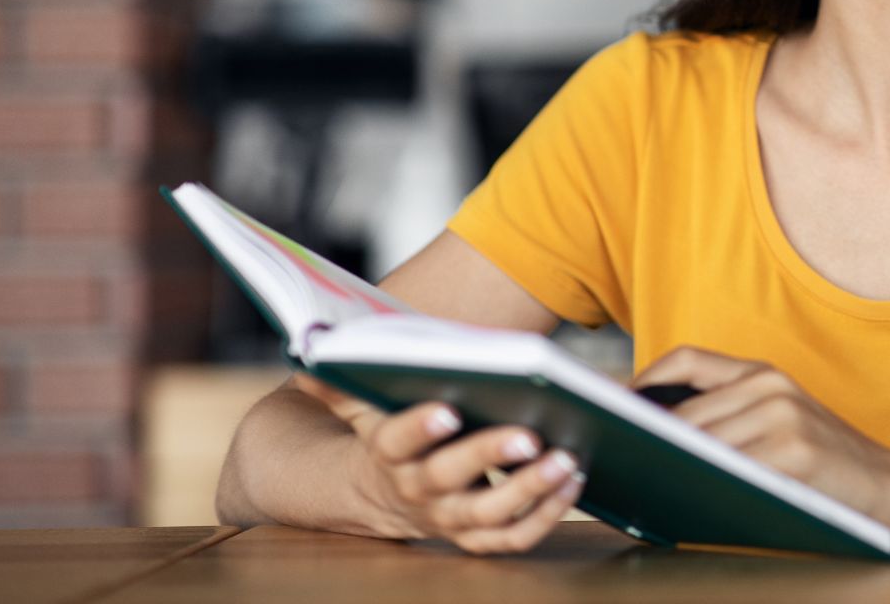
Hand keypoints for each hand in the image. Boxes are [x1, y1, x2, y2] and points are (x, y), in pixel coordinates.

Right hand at [291, 373, 584, 552]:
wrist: (382, 494)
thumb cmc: (387, 434)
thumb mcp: (361, 406)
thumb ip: (345, 380)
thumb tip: (315, 354)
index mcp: (387, 453)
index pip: (397, 441)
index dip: (420, 427)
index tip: (448, 408)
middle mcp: (417, 490)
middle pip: (450, 478)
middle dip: (489, 455)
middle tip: (529, 434)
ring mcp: (450, 518)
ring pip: (489, 513)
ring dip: (530, 489)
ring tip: (567, 459)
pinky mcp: (479, 535)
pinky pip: (514, 535)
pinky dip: (547, 514)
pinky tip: (575, 481)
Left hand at [630, 347, 889, 535]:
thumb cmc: (827, 465)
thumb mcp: (781, 419)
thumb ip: (730, 416)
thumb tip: (652, 435)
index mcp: (765, 372)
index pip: (687, 360)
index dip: (643, 380)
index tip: (615, 409)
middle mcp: (772, 386)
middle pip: (684, 412)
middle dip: (645, 439)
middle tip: (616, 460)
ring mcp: (783, 418)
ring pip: (698, 444)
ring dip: (665, 467)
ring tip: (640, 484)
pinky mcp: (793, 454)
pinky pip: (727, 472)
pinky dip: (700, 488)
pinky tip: (682, 502)